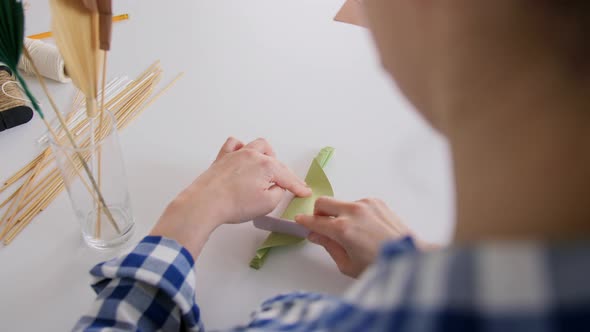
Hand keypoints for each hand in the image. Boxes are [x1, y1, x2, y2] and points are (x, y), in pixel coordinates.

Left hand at [151, 137, 311, 258]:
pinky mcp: (222, 159)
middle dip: (282, 172)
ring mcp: (236, 154)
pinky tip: (243, 156)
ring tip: (267, 166)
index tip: (304, 191)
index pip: (288, 177)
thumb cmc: (234, 204)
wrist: (205, 203)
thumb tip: (277, 188)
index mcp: (267, 165)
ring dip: (266, 154)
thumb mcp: (267, 204)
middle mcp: (253, 155)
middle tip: (286, 185)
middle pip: (274, 160)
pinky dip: (241, 148)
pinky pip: (234, 144)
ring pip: (257, 145)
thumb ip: (278, 193)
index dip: (298, 186)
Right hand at [295, 197, 432, 277]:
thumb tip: (316, 236)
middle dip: (318, 213)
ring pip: (341, 203)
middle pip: (323, 202)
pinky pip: (357, 204)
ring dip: (340, 214)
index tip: (300, 222)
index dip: (304, 222)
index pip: (314, 221)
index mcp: (343, 229)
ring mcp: (366, 204)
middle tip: (322, 226)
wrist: (409, 256)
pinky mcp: (377, 202)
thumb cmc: (380, 265)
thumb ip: (328, 246)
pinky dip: (355, 213)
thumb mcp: (347, 264)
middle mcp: (353, 212)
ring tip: (352, 233)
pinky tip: (365, 228)